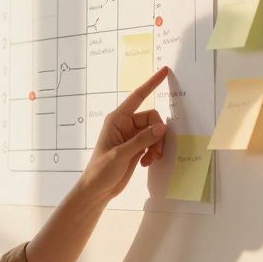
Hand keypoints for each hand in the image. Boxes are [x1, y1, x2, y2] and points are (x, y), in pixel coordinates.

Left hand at [77, 66, 170, 202]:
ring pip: (156, 132)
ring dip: (157, 145)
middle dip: (158, 134)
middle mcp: (125, 124)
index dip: (151, 84)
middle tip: (155, 151)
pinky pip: (153, 143)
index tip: (164, 71)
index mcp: (116, 119)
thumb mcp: (121, 154)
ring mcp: (132, 136)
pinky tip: (147, 163)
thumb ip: (142, 140)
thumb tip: (162, 127)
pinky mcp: (136, 147)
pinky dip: (154, 152)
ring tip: (150, 159)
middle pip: (153, 119)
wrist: (97, 190)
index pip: (137, 97)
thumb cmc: (101, 170)